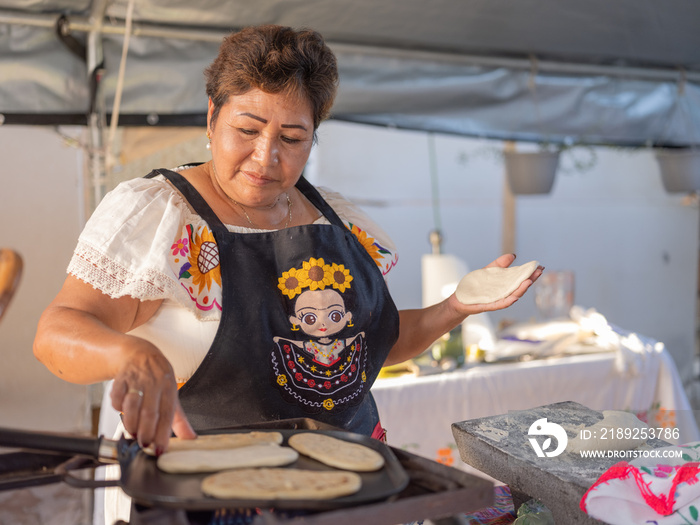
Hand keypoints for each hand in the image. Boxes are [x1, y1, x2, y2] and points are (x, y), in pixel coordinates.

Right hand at [110, 337, 195, 453]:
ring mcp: (136, 380)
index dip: (163, 434)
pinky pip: (116, 399)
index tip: (159, 449)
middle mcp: (154, 383)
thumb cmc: (158, 378)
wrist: (139, 353)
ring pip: (131, 406)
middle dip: (146, 432)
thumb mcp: (172, 395)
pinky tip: (122, 411)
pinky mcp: (120, 379)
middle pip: (149, 412)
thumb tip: (190, 438)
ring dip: (131, 423)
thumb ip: (179, 419)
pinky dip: (117, 408)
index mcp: (169, 388)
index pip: (167, 414)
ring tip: (133, 432)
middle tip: (144, 445)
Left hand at [448, 253, 543, 314]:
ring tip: (529, 281)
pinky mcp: (488, 306)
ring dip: (521, 290)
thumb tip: (513, 255)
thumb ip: (500, 264)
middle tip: (539, 271)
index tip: (540, 266)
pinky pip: (499, 304)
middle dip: (530, 280)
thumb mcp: (488, 271)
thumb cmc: (475, 286)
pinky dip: (508, 301)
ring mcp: (497, 301)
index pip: (520, 279)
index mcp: (505, 285)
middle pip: (519, 287)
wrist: (460, 299)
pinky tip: (515, 297)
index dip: (530, 273)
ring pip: (512, 296)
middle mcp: (504, 294)